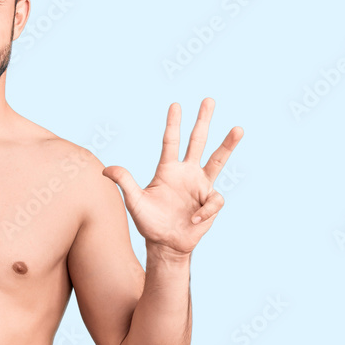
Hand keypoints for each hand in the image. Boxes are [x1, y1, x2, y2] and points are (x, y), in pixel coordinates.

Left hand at [103, 98, 242, 254]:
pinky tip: (193, 219)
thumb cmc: (150, 222)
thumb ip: (124, 183)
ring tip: (239, 128)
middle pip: (197, 141)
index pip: (171, 141)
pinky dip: (204, 211)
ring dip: (228, 145)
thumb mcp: (135, 202)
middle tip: (209, 100)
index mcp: (167, 170)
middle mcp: (187, 173)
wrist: (166, 244)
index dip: (173, 123)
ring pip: (217, 160)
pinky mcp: (210, 202)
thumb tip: (105, 169)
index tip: (175, 104)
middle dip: (203, 120)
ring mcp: (201, 186)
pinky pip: (213, 201)